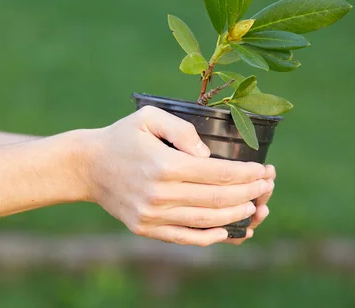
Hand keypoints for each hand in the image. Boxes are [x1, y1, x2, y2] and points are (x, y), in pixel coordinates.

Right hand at [84, 106, 273, 246]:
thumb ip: (183, 129)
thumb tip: (209, 155)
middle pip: (218, 199)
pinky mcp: (146, 228)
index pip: (218, 173)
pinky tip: (229, 231)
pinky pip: (185, 238)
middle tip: (267, 186)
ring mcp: (152, 215)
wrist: (87, 166)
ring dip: (238, 216)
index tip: (264, 170)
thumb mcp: (149, 117)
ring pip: (207, 221)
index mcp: (164, 165)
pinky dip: (211, 237)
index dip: (247, 174)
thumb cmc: (122, 137)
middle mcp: (160, 194)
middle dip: (250, 193)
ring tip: (256, 207)